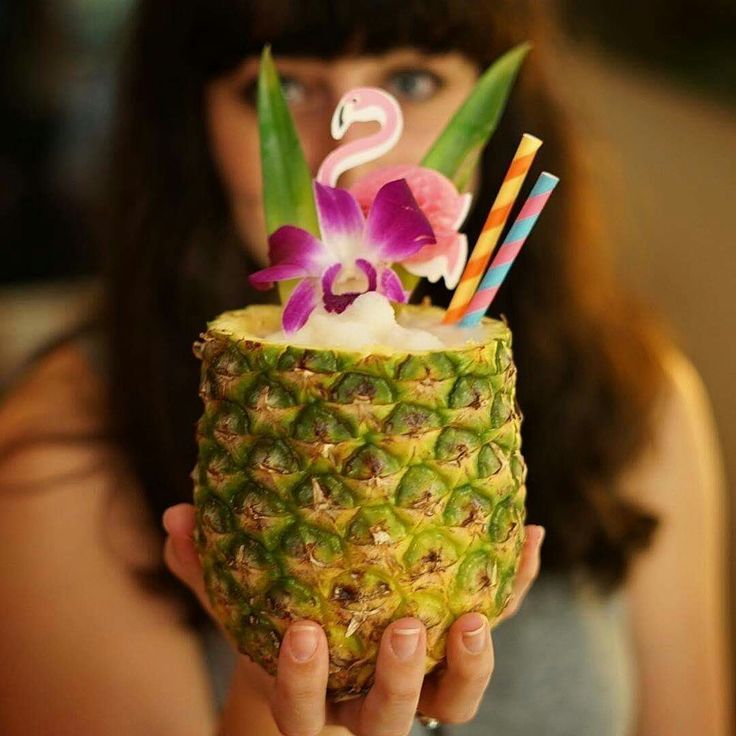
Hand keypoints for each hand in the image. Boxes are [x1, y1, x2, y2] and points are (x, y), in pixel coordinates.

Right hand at [163, 503, 542, 735]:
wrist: (336, 656)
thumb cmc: (287, 632)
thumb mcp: (247, 610)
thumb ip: (209, 571)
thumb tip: (173, 516)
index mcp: (316, 703)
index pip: (303, 713)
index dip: (302, 683)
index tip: (302, 633)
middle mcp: (371, 710)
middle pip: (389, 723)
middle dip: (396, 682)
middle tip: (402, 627)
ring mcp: (422, 689)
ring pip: (453, 702)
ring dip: (470, 664)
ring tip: (474, 615)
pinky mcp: (458, 655)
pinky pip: (492, 632)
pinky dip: (511, 591)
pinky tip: (526, 538)